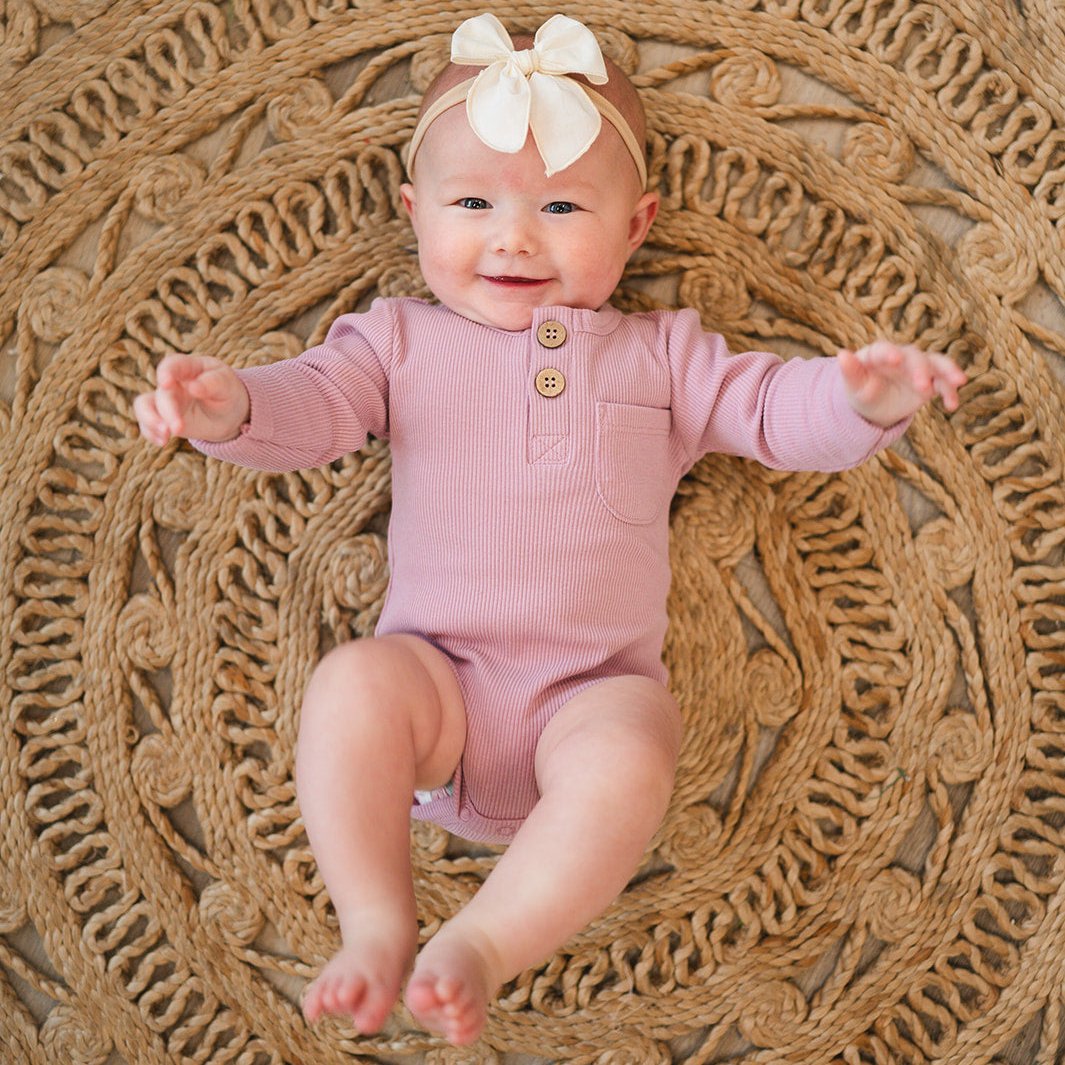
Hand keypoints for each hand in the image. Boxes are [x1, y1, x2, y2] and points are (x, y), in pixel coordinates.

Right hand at [134, 353, 249, 445]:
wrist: (228, 414)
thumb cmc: (227, 392)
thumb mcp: (227, 385)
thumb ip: (213, 383)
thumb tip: (193, 387)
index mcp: (189, 367)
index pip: (173, 364)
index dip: (166, 371)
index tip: (165, 383)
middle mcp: (172, 382)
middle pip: (162, 393)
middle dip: (168, 411)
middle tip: (178, 428)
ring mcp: (165, 400)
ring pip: (144, 405)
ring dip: (150, 420)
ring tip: (165, 435)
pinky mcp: (162, 418)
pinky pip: (147, 424)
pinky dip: (151, 433)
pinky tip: (163, 442)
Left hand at [838, 341, 966, 427]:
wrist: (875, 404)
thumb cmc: (861, 390)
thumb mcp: (854, 386)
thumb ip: (850, 371)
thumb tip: (842, 354)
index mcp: (879, 354)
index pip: (884, 349)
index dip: (889, 353)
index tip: (895, 359)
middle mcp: (902, 356)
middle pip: (915, 357)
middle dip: (920, 370)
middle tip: (921, 386)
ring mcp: (919, 367)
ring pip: (937, 364)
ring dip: (948, 371)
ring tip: (958, 382)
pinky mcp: (931, 381)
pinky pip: (943, 383)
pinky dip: (950, 392)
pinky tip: (952, 405)